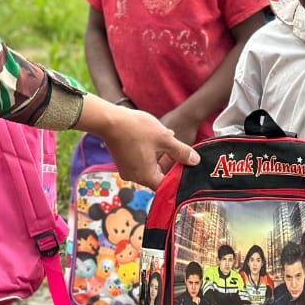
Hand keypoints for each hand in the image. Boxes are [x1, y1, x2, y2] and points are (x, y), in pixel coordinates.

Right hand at [79, 96, 198, 187]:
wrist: (109, 119)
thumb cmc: (137, 129)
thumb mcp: (164, 138)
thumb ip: (181, 151)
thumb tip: (195, 161)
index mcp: (145, 176)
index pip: (167, 184)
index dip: (178, 175)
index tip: (186, 164)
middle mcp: (134, 177)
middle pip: (159, 176)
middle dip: (170, 163)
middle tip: (179, 149)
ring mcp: (127, 169)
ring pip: (150, 166)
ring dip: (161, 155)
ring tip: (168, 139)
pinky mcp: (123, 160)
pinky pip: (141, 160)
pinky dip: (150, 152)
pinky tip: (157, 138)